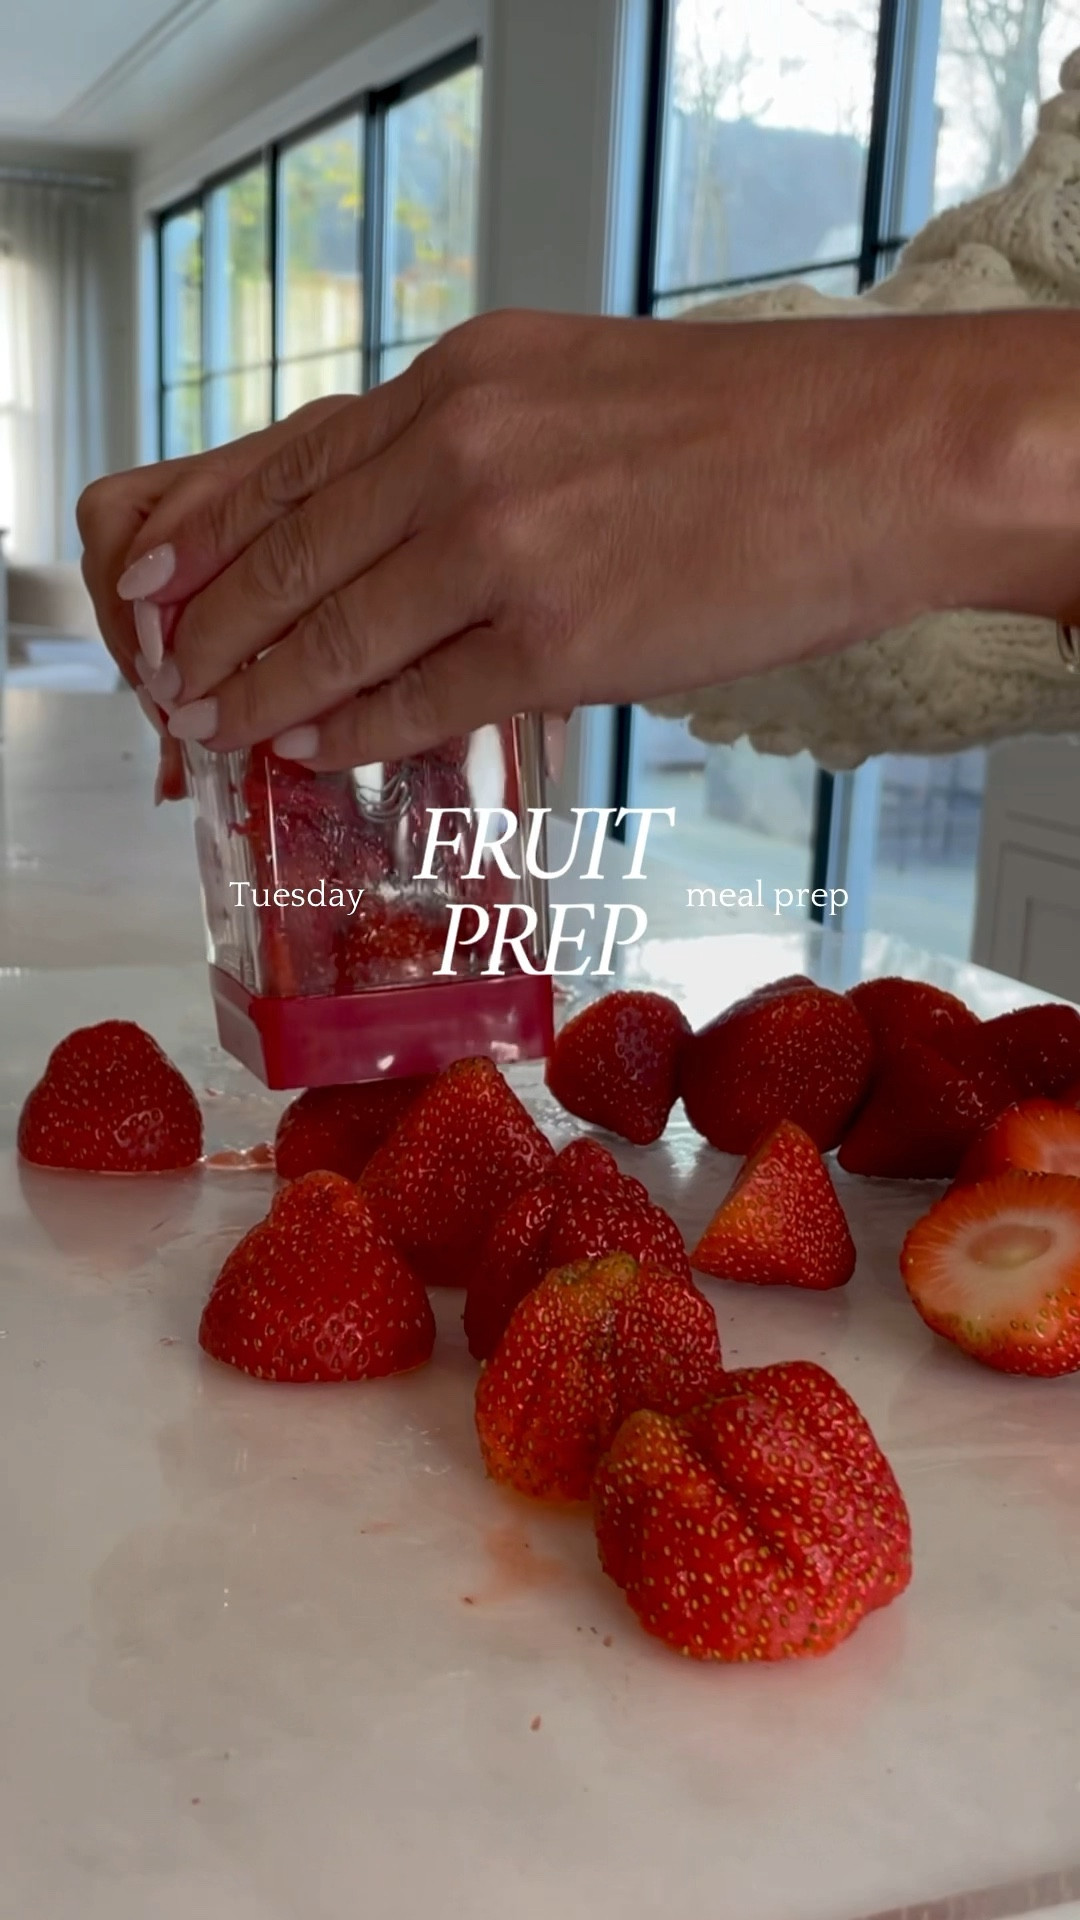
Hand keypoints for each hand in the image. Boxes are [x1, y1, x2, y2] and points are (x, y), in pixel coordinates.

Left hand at [98, 307, 1079, 770]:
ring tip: (217, 726)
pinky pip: (423, 699)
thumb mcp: (574, 384)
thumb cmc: (750, 427)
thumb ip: (469, 442)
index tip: (152, 587)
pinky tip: (314, 748)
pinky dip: (355, 731)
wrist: (877, 458)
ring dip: (264, 691)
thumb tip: (388, 529)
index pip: (292, 465)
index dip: (207, 539)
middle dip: (215, 631)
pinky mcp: (563, 639)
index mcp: (465, 377)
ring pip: (338, 633)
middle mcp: (465, 447)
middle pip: (292, 554)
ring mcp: (508, 545)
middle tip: (170, 682)